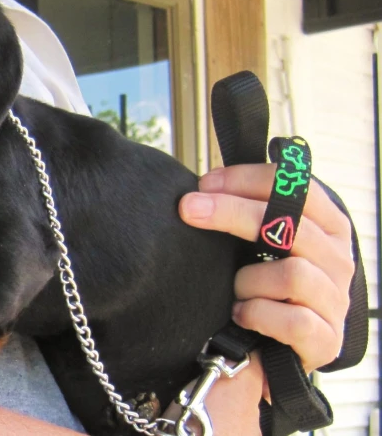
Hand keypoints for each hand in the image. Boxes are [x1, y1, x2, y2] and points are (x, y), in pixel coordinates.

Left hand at [179, 163, 353, 372]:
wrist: (272, 349)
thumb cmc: (263, 288)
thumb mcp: (259, 245)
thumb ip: (246, 214)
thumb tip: (203, 189)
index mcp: (327, 227)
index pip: (299, 187)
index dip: (250, 179)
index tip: (205, 184)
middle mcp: (338, 260)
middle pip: (291, 222)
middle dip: (232, 211)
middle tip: (190, 208)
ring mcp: (335, 300)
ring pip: (292, 274)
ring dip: (248, 280)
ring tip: (234, 290)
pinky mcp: (326, 340)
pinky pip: (292, 320)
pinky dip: (257, 314)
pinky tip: (240, 314)